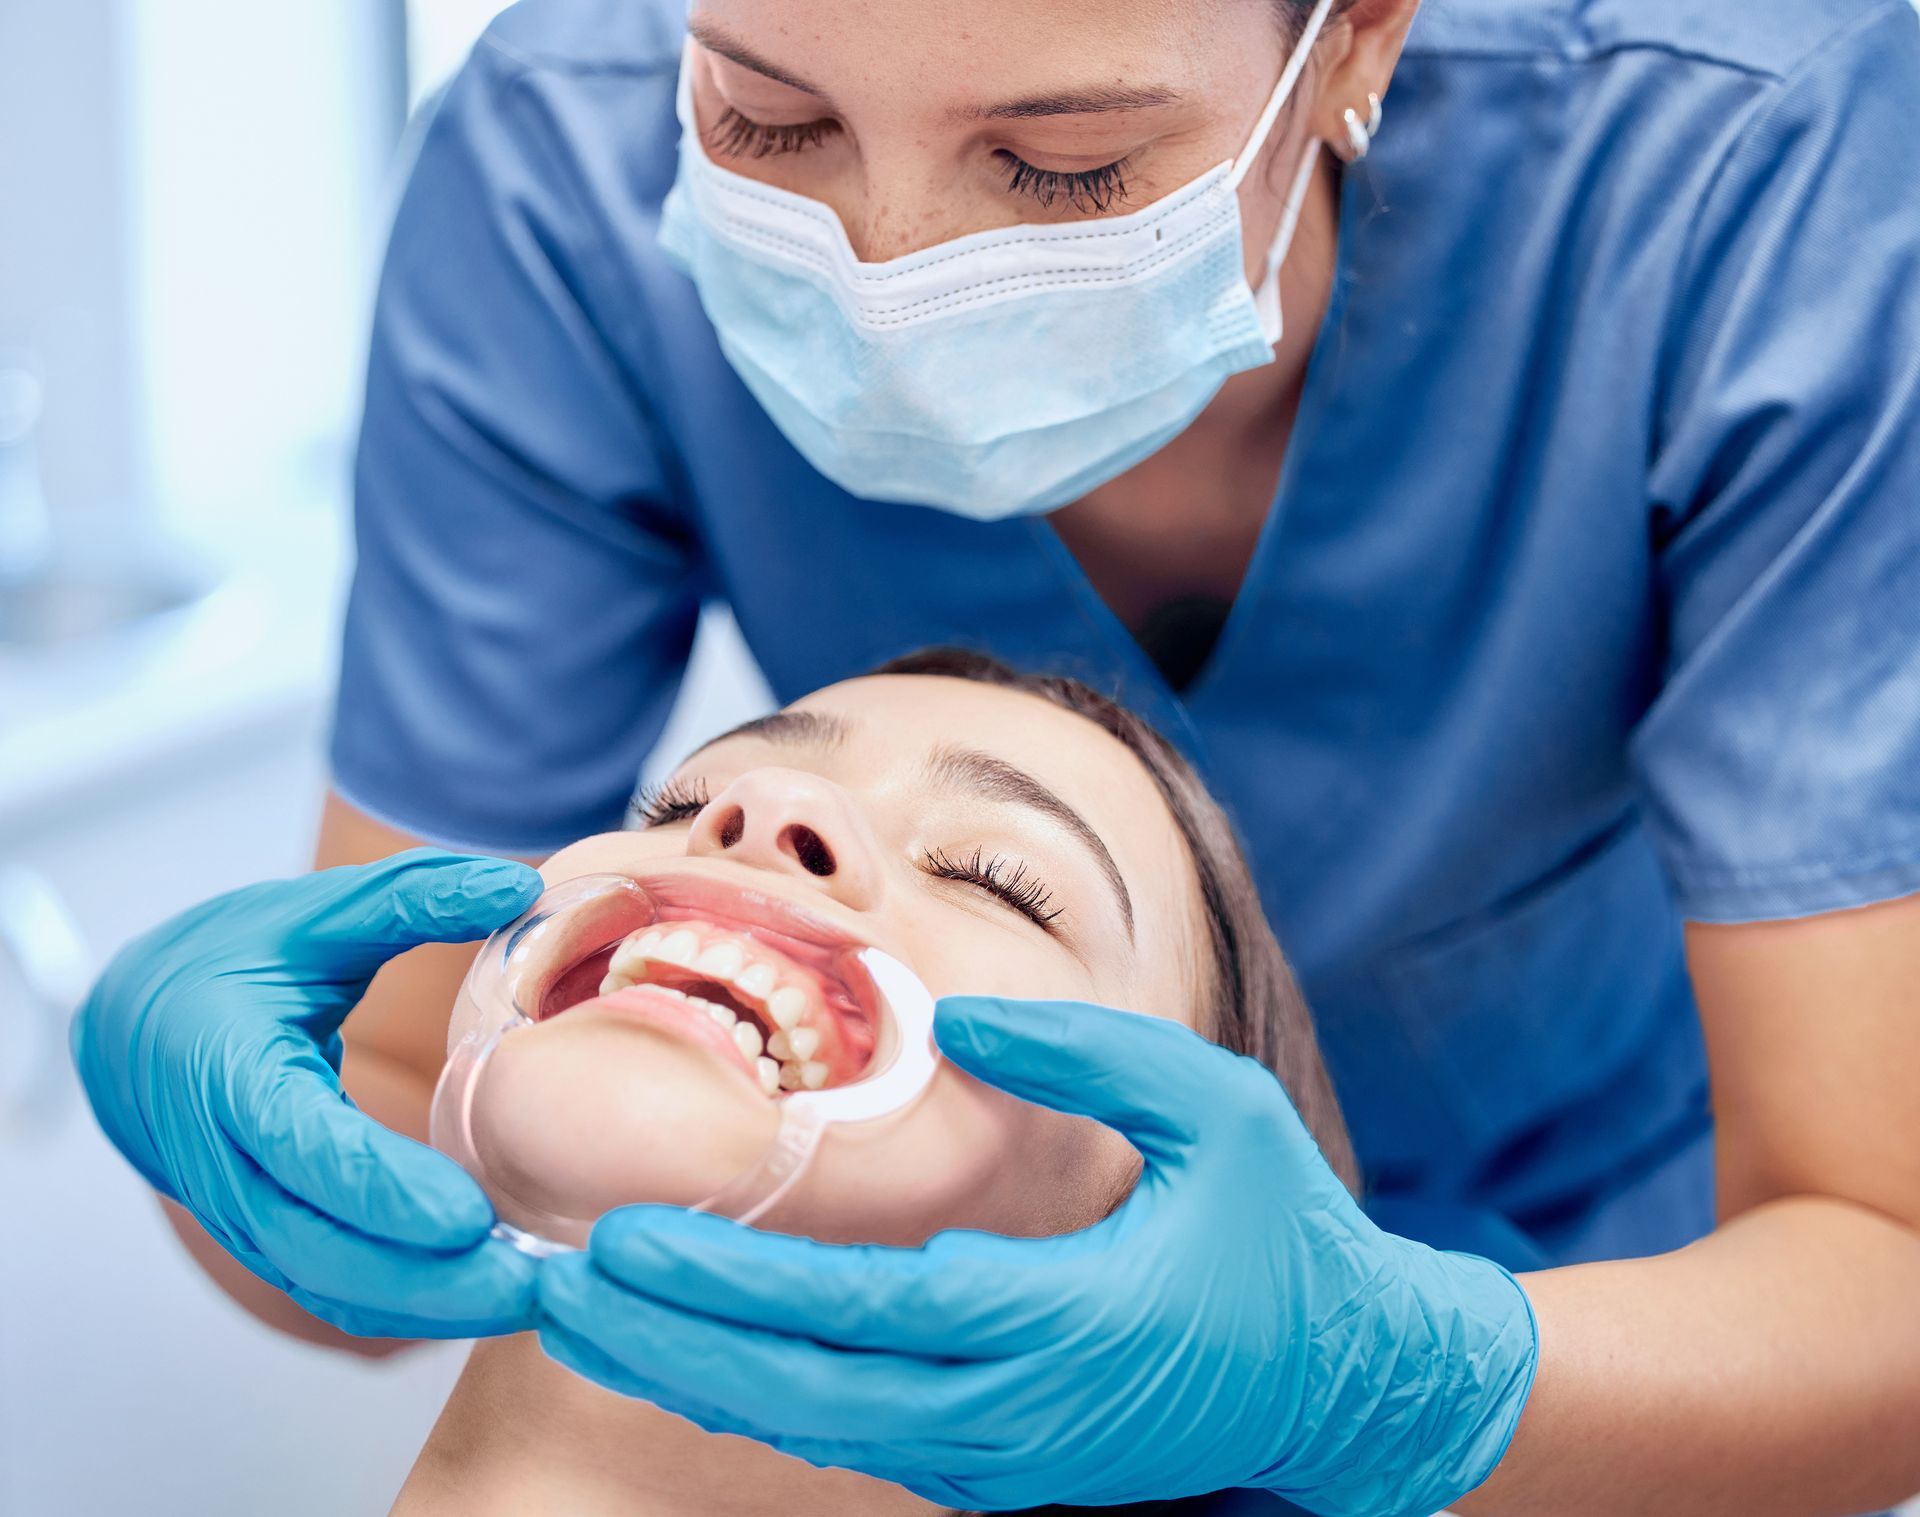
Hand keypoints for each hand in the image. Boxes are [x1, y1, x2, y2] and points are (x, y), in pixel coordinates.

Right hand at [72, 850, 543, 1337]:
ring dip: (425, 1306)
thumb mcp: (313, 913)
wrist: (136, 1026)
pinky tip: (487, 1299)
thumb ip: (412, 897)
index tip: (468, 1217)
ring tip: (529, 1298)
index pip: (303, 1149)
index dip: (382, 1191)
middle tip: (529, 1284)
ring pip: (325, 1285)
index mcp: (229, 1070)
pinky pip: (331, 1291)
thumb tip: (515, 886)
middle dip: (424, 1279)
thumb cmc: (230, 964)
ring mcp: (238, 1212)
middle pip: (317, 1247)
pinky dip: (405, 1306)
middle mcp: (223, 1159)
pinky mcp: (265, 1238)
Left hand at [538, 997, 1538, 1514]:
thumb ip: (1093, 1058)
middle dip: (665, 1345)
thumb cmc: (1284, 1239)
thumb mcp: (1220, 1113)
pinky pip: (851, 1437)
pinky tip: (684, 1346)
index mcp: (1067, 1325)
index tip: (626, 1240)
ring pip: (812, 1431)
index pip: (866, 1312)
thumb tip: (962, 1026)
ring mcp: (998, 1460)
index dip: (735, 1285)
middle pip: (803, 1395)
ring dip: (689, 1375)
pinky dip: (756, 1395)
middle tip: (547, 1288)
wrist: (1346, 1389)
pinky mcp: (993, 1470)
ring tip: (582, 1314)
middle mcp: (1014, 1415)